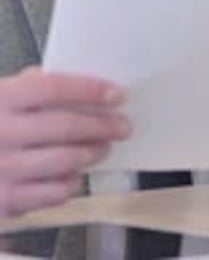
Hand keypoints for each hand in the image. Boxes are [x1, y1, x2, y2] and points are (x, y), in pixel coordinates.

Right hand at [0, 66, 130, 217]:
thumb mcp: (2, 95)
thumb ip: (32, 86)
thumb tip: (80, 85)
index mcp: (2, 98)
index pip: (54, 88)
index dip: (90, 90)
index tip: (116, 94)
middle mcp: (1, 132)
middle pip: (65, 126)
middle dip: (102, 125)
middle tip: (122, 125)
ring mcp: (2, 168)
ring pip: (64, 161)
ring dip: (93, 153)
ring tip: (103, 147)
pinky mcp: (6, 199)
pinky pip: (52, 193)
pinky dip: (71, 182)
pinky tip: (76, 174)